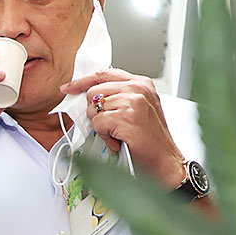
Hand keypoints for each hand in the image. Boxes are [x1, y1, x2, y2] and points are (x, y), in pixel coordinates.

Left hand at [61, 69, 186, 189]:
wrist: (166, 160)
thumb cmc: (152, 139)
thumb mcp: (140, 108)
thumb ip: (120, 96)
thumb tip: (93, 95)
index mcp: (141, 83)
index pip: (104, 74)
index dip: (83, 81)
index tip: (69, 87)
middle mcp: (137, 89)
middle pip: (94, 92)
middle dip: (96, 112)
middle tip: (112, 126)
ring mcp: (132, 102)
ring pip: (93, 110)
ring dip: (101, 127)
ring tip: (119, 134)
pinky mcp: (126, 118)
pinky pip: (97, 124)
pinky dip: (105, 137)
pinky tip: (119, 140)